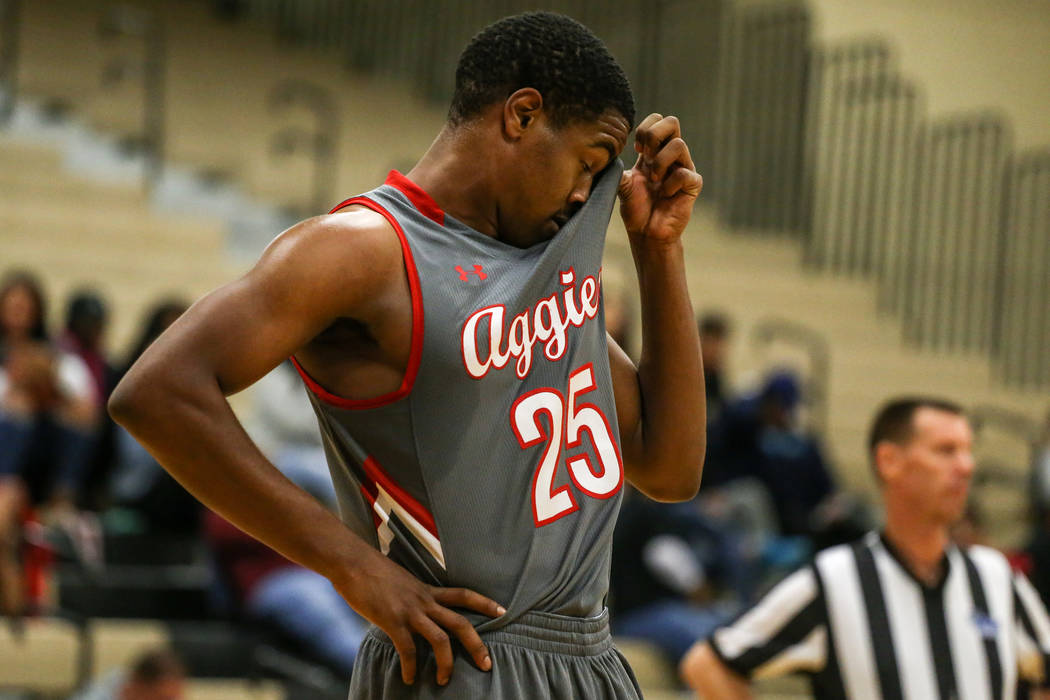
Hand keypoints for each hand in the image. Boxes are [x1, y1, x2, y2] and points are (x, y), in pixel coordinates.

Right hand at [331, 548, 504, 685]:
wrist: (352, 561)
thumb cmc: (371, 570)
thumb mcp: (400, 581)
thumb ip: (410, 597)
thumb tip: (410, 612)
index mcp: (427, 590)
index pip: (463, 594)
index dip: (484, 603)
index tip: (502, 611)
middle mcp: (424, 601)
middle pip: (460, 623)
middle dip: (477, 645)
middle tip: (487, 664)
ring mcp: (410, 611)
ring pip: (440, 640)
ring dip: (446, 664)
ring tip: (444, 680)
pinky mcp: (392, 620)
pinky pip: (408, 650)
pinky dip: (410, 667)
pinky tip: (408, 678)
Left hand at [618, 113, 702, 240]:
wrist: (647, 234)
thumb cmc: (636, 209)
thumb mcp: (623, 186)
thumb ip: (619, 171)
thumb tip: (611, 160)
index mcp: (653, 152)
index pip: (657, 120)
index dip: (645, 129)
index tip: (636, 150)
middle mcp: (670, 156)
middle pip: (672, 122)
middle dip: (653, 136)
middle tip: (644, 157)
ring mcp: (683, 168)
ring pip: (679, 144)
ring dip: (660, 162)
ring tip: (654, 181)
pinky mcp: (693, 184)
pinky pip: (685, 173)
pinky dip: (670, 185)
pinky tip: (666, 195)